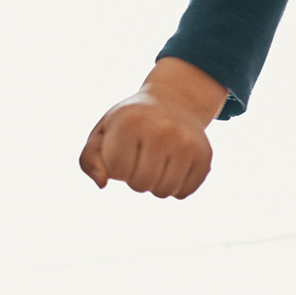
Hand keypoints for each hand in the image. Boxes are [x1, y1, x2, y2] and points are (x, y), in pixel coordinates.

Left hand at [77, 57, 227, 198]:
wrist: (174, 102)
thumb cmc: (131, 122)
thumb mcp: (103, 132)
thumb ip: (90, 160)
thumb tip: (103, 184)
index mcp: (132, 121)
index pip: (118, 171)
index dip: (117, 167)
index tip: (124, 150)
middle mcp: (163, 129)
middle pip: (141, 184)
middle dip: (135, 177)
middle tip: (141, 157)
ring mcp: (188, 142)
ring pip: (164, 191)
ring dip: (155, 184)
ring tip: (157, 162)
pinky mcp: (205, 156)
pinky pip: (184, 192)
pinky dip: (175, 186)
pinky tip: (174, 165)